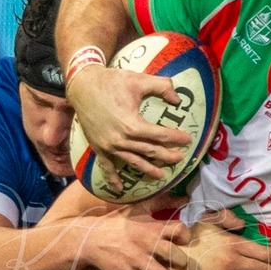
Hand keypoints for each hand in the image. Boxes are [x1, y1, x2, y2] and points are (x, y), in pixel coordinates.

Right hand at [68, 64, 193, 183]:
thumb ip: (162, 86)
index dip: (175, 138)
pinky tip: (119, 189)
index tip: (187, 139)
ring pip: (133, 161)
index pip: (159, 135)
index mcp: (132, 125)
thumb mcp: (139, 80)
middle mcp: (121, 140)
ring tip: (161, 176)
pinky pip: (106, 167)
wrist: (83, 86)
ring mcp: (109, 146)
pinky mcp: (98, 148)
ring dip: (148, 170)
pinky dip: (112, 179)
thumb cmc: (111, 81)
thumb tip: (178, 99)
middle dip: (167, 156)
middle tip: (180, 159)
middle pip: (149, 152)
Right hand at [79, 213, 193, 269]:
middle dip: (183, 261)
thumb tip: (184, 197)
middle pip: (174, 253)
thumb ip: (160, 203)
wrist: (91, 239)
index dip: (185, 235)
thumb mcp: (137, 209)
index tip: (186, 240)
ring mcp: (138, 261)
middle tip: (187, 266)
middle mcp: (146, 244)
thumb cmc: (118, 223)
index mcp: (150, 227)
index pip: (177, 229)